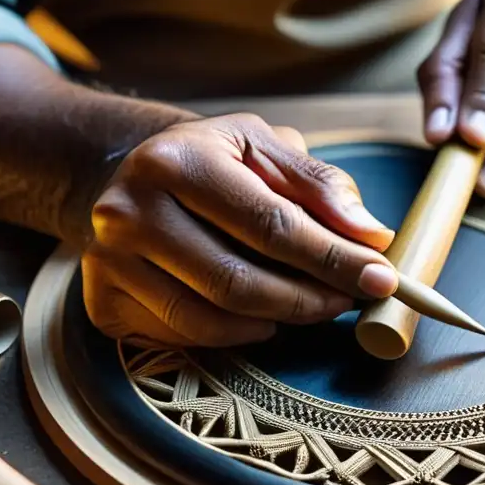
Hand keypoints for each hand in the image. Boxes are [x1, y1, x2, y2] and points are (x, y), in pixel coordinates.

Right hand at [82, 114, 398, 346]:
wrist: (126, 176)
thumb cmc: (210, 160)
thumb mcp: (263, 145)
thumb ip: (319, 185)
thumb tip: (370, 236)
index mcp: (175, 160)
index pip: (269, 224)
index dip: (332, 258)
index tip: (382, 278)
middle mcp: (128, 211)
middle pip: (239, 282)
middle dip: (310, 299)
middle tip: (350, 300)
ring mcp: (107, 262)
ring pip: (211, 320)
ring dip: (278, 321)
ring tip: (310, 304)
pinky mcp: (102, 304)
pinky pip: (183, 338)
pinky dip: (234, 334)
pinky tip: (258, 315)